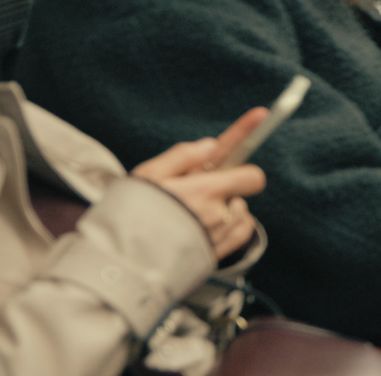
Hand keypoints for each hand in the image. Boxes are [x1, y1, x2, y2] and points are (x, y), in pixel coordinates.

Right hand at [133, 107, 268, 260]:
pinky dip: (233, 225)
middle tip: (200, 188)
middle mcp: (217, 214)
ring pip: (238, 209)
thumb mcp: (147, 177)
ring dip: (225, 206)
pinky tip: (208, 224)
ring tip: (192, 212)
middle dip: (227, 182)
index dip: (249, 139)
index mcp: (202, 191)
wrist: (120, 264)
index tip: (261, 115)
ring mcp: (218, 236)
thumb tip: (210, 145)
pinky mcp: (216, 255)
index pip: (246, 169)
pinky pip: (242, 233)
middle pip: (242, 187)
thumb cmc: (127, 216)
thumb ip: (181, 157)